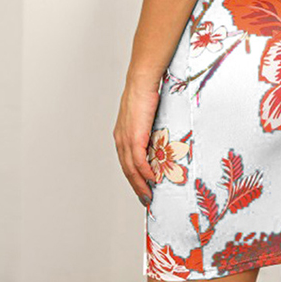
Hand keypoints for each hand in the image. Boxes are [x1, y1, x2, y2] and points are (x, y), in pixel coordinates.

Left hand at [113, 75, 159, 206]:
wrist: (142, 82)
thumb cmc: (146, 94)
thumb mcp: (145, 116)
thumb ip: (148, 130)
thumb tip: (159, 139)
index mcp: (121, 135)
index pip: (126, 162)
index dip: (133, 176)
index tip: (142, 187)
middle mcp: (121, 139)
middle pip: (126, 170)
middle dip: (136, 186)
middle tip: (145, 199)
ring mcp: (126, 139)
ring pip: (131, 169)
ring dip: (140, 184)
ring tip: (148, 195)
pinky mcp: (134, 136)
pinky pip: (138, 160)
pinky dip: (145, 172)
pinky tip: (152, 179)